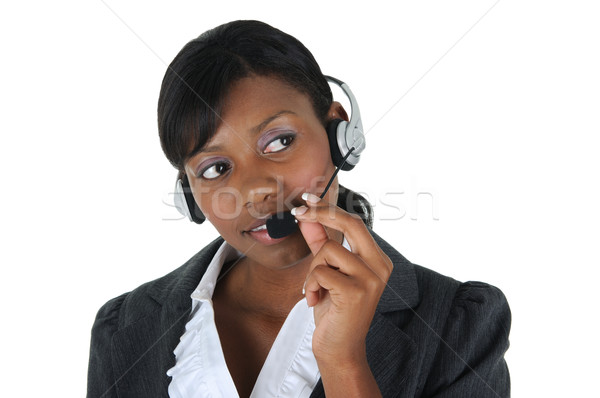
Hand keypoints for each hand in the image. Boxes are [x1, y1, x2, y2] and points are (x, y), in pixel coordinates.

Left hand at [292, 193, 392, 368]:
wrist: (339, 349)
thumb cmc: (334, 311)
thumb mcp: (326, 272)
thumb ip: (321, 243)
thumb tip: (308, 217)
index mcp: (377, 259)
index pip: (355, 223)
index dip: (329, 209)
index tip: (307, 200)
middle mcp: (380, 266)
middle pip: (351, 224)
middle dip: (321, 215)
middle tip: (298, 214)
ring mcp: (371, 279)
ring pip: (328, 251)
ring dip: (312, 270)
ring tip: (315, 289)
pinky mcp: (356, 292)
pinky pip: (321, 271)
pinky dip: (311, 285)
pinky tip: (315, 300)